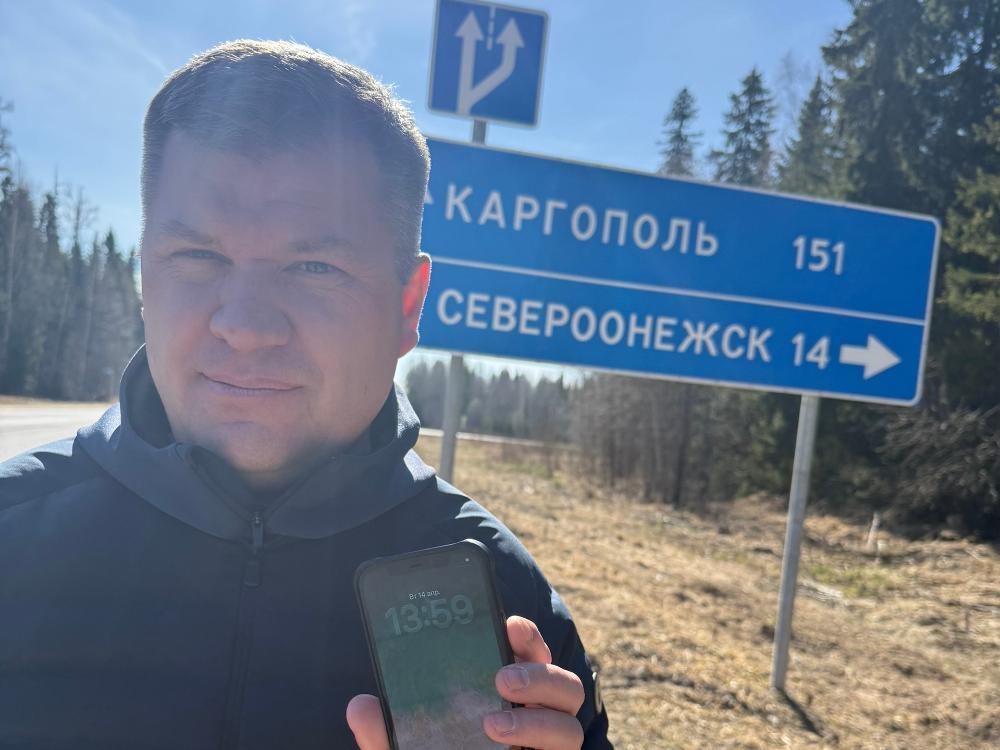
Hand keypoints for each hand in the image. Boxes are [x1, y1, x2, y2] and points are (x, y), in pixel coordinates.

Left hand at [346, 615, 584, 749]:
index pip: (533, 656)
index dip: (528, 637)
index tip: (508, 625)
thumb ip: (385, 734)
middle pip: (566, 686)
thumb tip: (361, 706)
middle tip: (500, 679)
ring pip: (571, 727)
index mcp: (509, 698)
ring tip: (494, 725)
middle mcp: (537, 721)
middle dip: (540, 675)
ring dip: (539, 721)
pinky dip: (538, 747)